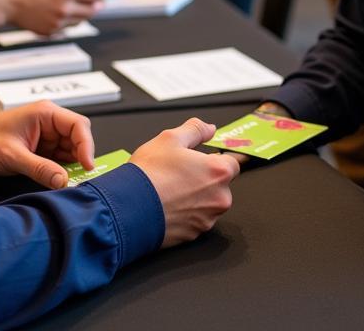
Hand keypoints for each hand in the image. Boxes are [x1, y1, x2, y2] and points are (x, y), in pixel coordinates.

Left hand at [0, 102, 94, 188]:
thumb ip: (39, 168)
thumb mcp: (13, 156)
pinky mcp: (42, 148)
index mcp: (45, 113)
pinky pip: (60, 158)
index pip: (78, 125)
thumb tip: (64, 181)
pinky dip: (62, 169)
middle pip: (78, 138)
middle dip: (81, 157)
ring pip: (71, 150)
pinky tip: (60, 179)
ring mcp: (47, 135)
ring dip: (72, 165)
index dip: (87, 146)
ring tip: (70, 181)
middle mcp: (49, 122)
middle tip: (81, 177)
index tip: (88, 167)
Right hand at [5, 0, 102, 34]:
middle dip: (96, 6)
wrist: (8, 2)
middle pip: (91, 11)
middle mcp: (64, 8)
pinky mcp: (51, 31)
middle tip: (97, 3)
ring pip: (80, 20)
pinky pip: (67, 28)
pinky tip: (65, 14)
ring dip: (83, 14)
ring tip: (81, 8)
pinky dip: (69, 21)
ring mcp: (58, 22)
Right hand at [130, 118, 239, 247]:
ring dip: (196, 196)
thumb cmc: (150, 174)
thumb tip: (209, 128)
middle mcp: (219, 198)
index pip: (234, 162)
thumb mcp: (170, 138)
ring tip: (171, 188)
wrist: (129, 208)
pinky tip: (168, 203)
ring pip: (208, 203)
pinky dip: (186, 213)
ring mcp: (207, 219)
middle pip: (220, 185)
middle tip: (181, 171)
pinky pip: (195, 220)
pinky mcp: (194, 235)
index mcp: (218, 172)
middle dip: (205, 178)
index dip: (217, 158)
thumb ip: (195, 129)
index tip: (206, 159)